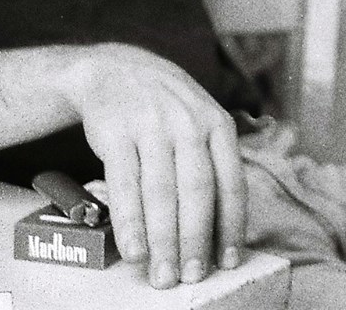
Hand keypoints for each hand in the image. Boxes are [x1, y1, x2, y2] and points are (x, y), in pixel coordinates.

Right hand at [55, 44, 244, 287]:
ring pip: (161, 191)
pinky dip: (130, 222)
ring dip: (163, 239)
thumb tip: (223, 227)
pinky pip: (125, 184)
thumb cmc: (166, 107)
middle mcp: (188, 121)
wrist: (114, 69)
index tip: (228, 260)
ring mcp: (151, 124)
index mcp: (217, 122)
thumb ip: (214, 161)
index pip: (231, 181)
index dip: (231, 225)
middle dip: (196, 239)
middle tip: (192, 277)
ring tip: (162, 275)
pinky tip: (135, 250)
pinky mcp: (117, 132)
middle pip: (197, 190)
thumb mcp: (200, 118)